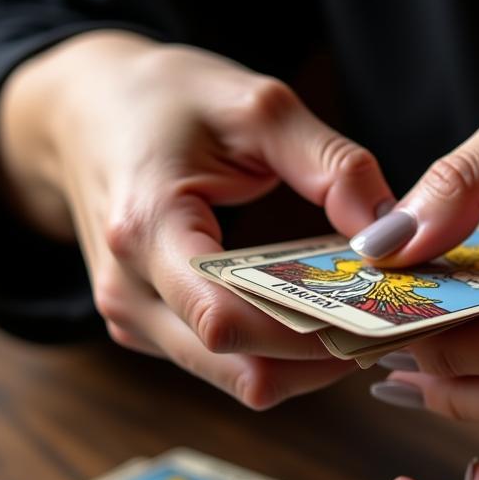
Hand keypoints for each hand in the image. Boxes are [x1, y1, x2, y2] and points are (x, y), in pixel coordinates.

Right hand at [0, 31, 394, 407]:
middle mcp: (129, 293)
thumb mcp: (257, 105)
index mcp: (145, 229)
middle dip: (325, 355)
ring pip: (241, 380)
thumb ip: (331, 165)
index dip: (312, 332)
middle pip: (243, 370)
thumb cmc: (164, 99)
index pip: (229, 321)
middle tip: (391, 318)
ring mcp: (133, 319)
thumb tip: (394, 232)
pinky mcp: (148, 328)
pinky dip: (279, 352)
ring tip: (362, 314)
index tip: (382, 311)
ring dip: (307, 361)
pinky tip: (316, 311)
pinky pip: (227, 365)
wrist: (83, 112)